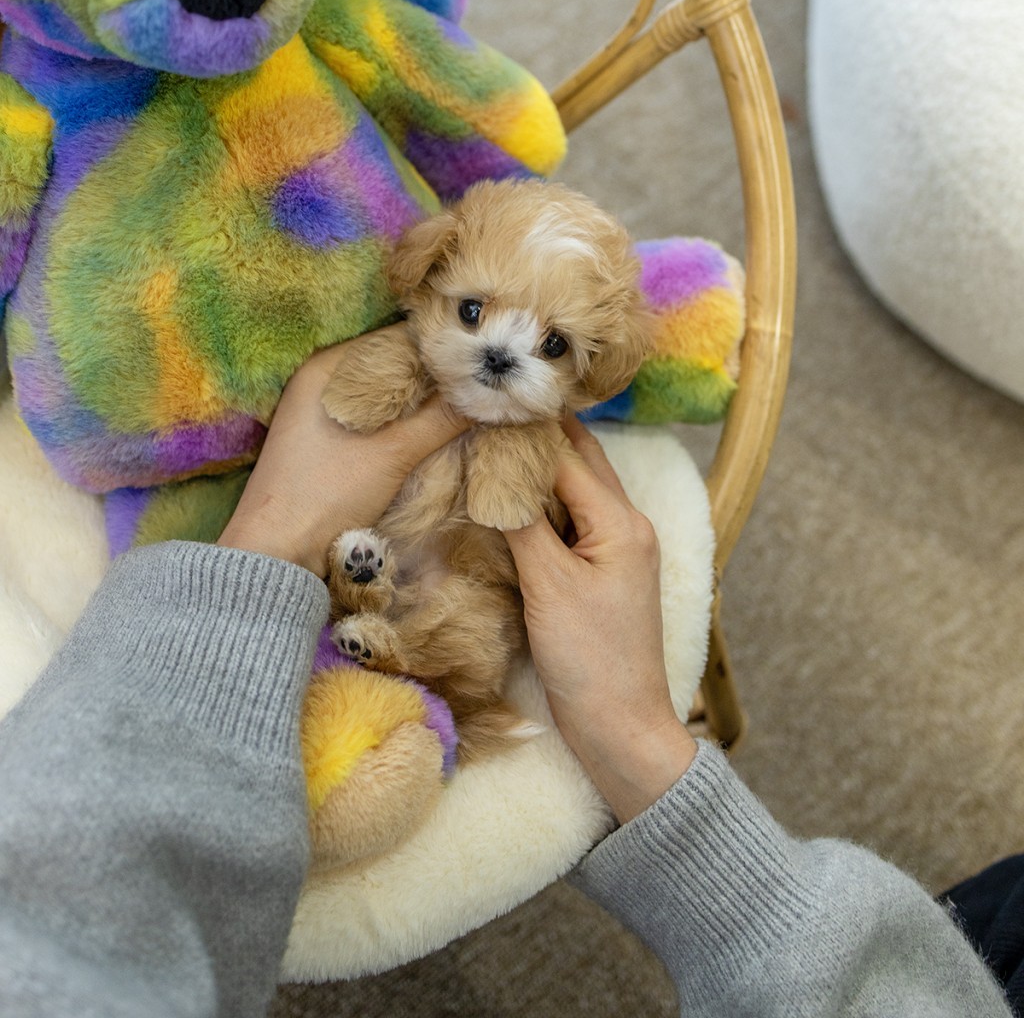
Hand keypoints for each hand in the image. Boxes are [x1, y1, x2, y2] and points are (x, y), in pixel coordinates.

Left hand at [218, 329, 468, 577]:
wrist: (276, 555)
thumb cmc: (325, 495)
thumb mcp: (392, 455)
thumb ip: (442, 420)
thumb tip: (490, 394)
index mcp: (325, 369)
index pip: (394, 340)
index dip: (439, 351)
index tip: (479, 363)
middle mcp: (320, 383)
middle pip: (391, 368)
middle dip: (433, 378)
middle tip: (480, 386)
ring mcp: (321, 414)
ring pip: (385, 397)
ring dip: (419, 404)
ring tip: (464, 407)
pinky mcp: (326, 443)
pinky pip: (375, 420)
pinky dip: (402, 423)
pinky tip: (432, 432)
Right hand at [503, 418, 696, 822]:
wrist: (620, 728)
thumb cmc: (591, 660)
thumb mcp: (550, 586)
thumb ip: (523, 522)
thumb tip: (494, 466)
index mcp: (620, 522)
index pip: (567, 457)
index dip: (525, 432)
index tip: (486, 405)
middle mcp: (625, 526)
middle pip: (578, 464)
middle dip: (537, 437)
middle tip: (491, 408)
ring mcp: (615, 549)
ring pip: (572, 491)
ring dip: (536, 468)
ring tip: (491, 440)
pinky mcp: (599, 573)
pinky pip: (568, 522)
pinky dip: (539, 503)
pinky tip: (507, 496)